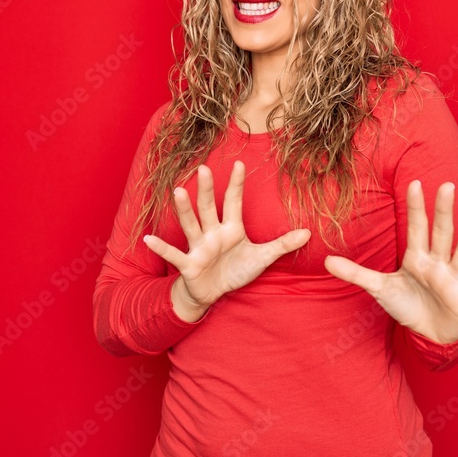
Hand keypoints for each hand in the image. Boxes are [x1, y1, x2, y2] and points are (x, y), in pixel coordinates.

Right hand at [143, 160, 310, 319]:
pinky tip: (148, 239)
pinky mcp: (189, 264)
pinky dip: (162, 248)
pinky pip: (174, 255)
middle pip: (209, 207)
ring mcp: (199, 247)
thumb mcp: (262, 258)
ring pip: (191, 224)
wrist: (213, 293)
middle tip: (204, 168)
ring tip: (178, 191)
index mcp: (231, 228)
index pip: (234, 202)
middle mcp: (212, 233)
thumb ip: (282, 245)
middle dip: (207, 189)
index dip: (237, 184)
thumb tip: (308, 233)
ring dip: (184, 209)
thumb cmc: (236, 271)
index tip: (241, 163)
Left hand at [324, 180, 457, 343]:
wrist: (429, 333)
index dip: (414, 208)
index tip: (414, 183)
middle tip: (446, 185)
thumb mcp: (379, 289)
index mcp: (418, 258)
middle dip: (443, 211)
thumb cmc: (408, 305)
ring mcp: (454, 280)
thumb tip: (325, 261)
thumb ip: (355, 274)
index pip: (416, 228)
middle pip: (441, 233)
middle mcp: (438, 263)